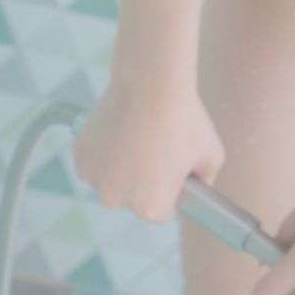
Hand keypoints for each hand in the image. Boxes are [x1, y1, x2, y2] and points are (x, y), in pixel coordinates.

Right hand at [70, 81, 225, 223]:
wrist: (152, 84)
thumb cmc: (184, 119)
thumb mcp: (213, 155)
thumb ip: (206, 180)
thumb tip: (198, 188)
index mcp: (150, 207)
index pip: (162, 211)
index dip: (170, 189)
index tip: (173, 167)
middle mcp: (117, 200)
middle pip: (133, 198)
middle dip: (144, 180)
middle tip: (156, 148)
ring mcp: (95, 179)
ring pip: (112, 180)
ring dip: (121, 167)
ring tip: (138, 137)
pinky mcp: (81, 157)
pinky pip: (96, 162)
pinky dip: (105, 151)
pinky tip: (121, 131)